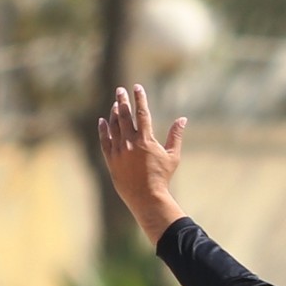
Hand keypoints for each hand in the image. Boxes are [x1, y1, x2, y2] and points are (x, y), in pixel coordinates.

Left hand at [98, 84, 185, 242]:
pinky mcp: (111, 160)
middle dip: (122, 100)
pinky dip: (103, 130)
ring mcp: (119, 151)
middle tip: (120, 90)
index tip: (137, 87)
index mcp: (146, 139)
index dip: (139, 98)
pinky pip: (104, 141)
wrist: (147, 197)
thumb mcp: (172, 156)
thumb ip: (176, 136)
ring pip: (114, 126)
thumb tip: (182, 119)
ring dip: (114, 113)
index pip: (142, 113)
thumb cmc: (162, 177)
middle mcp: (130, 142)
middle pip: (125, 115)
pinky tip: (102, 121)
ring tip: (115, 105)